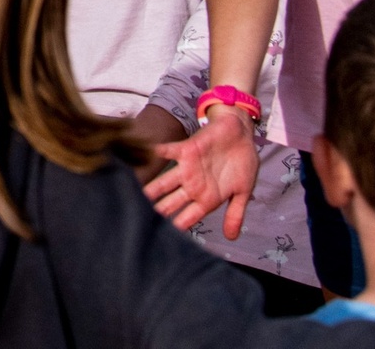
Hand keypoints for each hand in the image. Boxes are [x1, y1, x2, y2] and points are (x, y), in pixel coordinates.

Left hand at [142, 109, 256, 240]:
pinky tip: (143, 156)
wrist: (241, 134)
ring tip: (132, 195)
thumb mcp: (243, 191)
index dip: (178, 227)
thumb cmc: (242, 163)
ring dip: (151, 188)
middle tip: (138, 221)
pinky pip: (167, 151)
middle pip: (171, 202)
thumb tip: (232, 238)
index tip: (163, 241)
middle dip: (157, 212)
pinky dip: (156, 152)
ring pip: (165, 181)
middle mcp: (193, 186)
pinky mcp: (186, 150)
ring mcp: (188, 168)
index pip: (189, 217)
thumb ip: (235, 213)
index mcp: (207, 198)